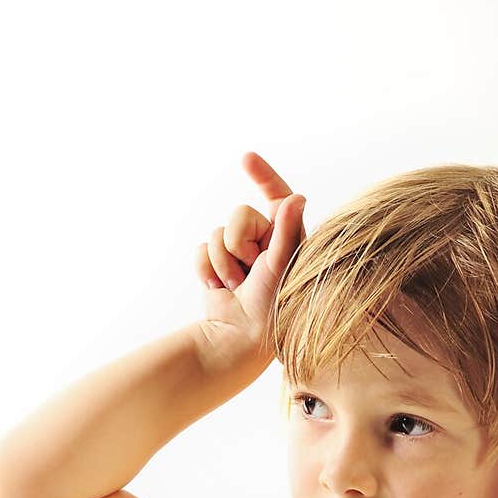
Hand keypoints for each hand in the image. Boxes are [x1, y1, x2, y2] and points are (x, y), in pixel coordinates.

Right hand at [194, 151, 306, 367]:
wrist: (238, 338)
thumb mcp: (281, 267)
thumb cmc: (270, 308)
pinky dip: (206, 269)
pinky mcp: (216, 263)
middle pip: (239, 213)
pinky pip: (201, 248)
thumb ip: (286, 232)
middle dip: (239, 241)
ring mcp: (239, 253)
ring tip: (236, 285)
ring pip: (217, 232)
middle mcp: (265, 242)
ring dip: (222, 261)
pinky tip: (219, 288)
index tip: (246, 158)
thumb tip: (296, 197)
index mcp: (288, 238)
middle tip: (250, 269)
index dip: (263, 175)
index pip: (276, 197)